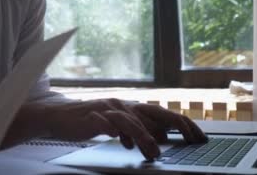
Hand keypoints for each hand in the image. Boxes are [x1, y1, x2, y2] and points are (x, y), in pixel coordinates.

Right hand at [43, 99, 207, 159]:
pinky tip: (118, 141)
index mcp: (131, 107)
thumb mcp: (119, 126)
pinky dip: (112, 130)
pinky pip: (103, 123)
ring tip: (154, 152)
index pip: (162, 113)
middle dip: (173, 124)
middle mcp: (122, 105)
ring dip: (144, 136)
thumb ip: (139, 130)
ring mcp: (106, 109)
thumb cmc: (91, 121)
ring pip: (129, 120)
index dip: (182, 123)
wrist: (59, 115)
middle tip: (189, 139)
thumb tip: (161, 140)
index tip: (198, 136)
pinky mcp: (90, 117)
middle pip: (152, 112)